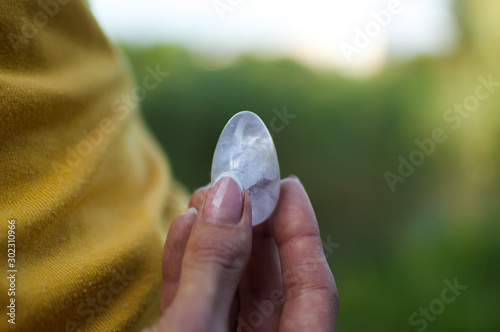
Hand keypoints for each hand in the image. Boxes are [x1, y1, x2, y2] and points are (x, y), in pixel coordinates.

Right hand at [147, 176, 338, 331]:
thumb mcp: (194, 328)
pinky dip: (188, 267)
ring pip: (228, 289)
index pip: (314, 288)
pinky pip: (197, 302)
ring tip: (201, 200)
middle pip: (269, 282)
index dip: (302, 231)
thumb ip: (214, 265)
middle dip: (250, 228)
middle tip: (234, 185)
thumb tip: (230, 195)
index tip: (287, 183)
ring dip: (213, 241)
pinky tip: (182, 229)